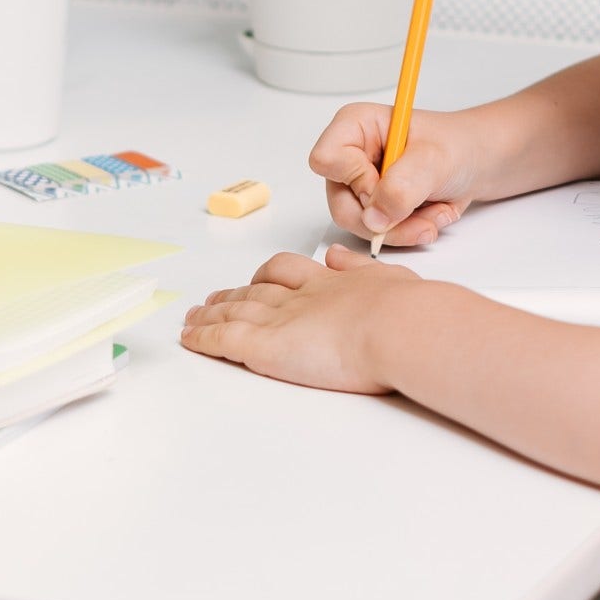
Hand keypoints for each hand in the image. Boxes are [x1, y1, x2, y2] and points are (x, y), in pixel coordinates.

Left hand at [180, 244, 421, 393]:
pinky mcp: (265, 345)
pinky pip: (223, 338)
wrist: (401, 326)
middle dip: (234, 295)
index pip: (289, 273)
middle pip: (256, 291)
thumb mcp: (391, 279)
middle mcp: (301, 297)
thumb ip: (361, 269)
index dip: (269, 277)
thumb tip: (338, 255)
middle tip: (216, 298)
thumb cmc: (411, 311)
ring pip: (233, 311)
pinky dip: (202, 336)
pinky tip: (188, 337)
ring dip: (211, 312)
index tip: (259, 279)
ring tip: (193, 316)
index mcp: (332, 283)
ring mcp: (280, 319)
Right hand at [307, 102, 483, 247]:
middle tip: (422, 215)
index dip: (357, 180)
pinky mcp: (378, 206)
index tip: (391, 180)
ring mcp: (363, 184)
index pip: (327, 160)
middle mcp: (353, 155)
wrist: (487, 161)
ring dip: (404, 228)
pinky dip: (411, 231)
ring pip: (362, 226)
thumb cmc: (462, 145)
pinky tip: (434, 216)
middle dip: (387, 218)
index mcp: (356, 126)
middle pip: (341, 204)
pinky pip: (381, 235)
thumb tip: (373, 218)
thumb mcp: (434, 160)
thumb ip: (401, 186)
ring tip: (436, 213)